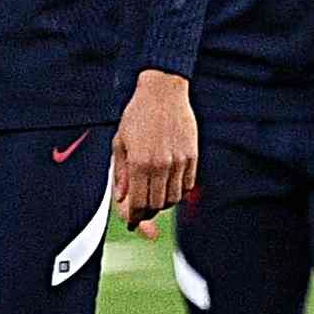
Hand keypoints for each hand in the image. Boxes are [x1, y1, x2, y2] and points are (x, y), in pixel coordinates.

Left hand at [113, 69, 197, 230]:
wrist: (163, 91)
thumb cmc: (138, 114)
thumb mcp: (120, 142)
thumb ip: (120, 172)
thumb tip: (121, 198)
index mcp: (139, 163)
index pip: (138, 203)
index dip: (133, 216)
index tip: (131, 222)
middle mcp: (160, 165)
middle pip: (157, 205)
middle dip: (147, 212)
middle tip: (142, 212)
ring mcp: (179, 161)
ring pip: (174, 198)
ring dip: (163, 203)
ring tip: (155, 198)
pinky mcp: (192, 156)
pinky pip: (188, 186)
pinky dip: (179, 192)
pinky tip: (170, 187)